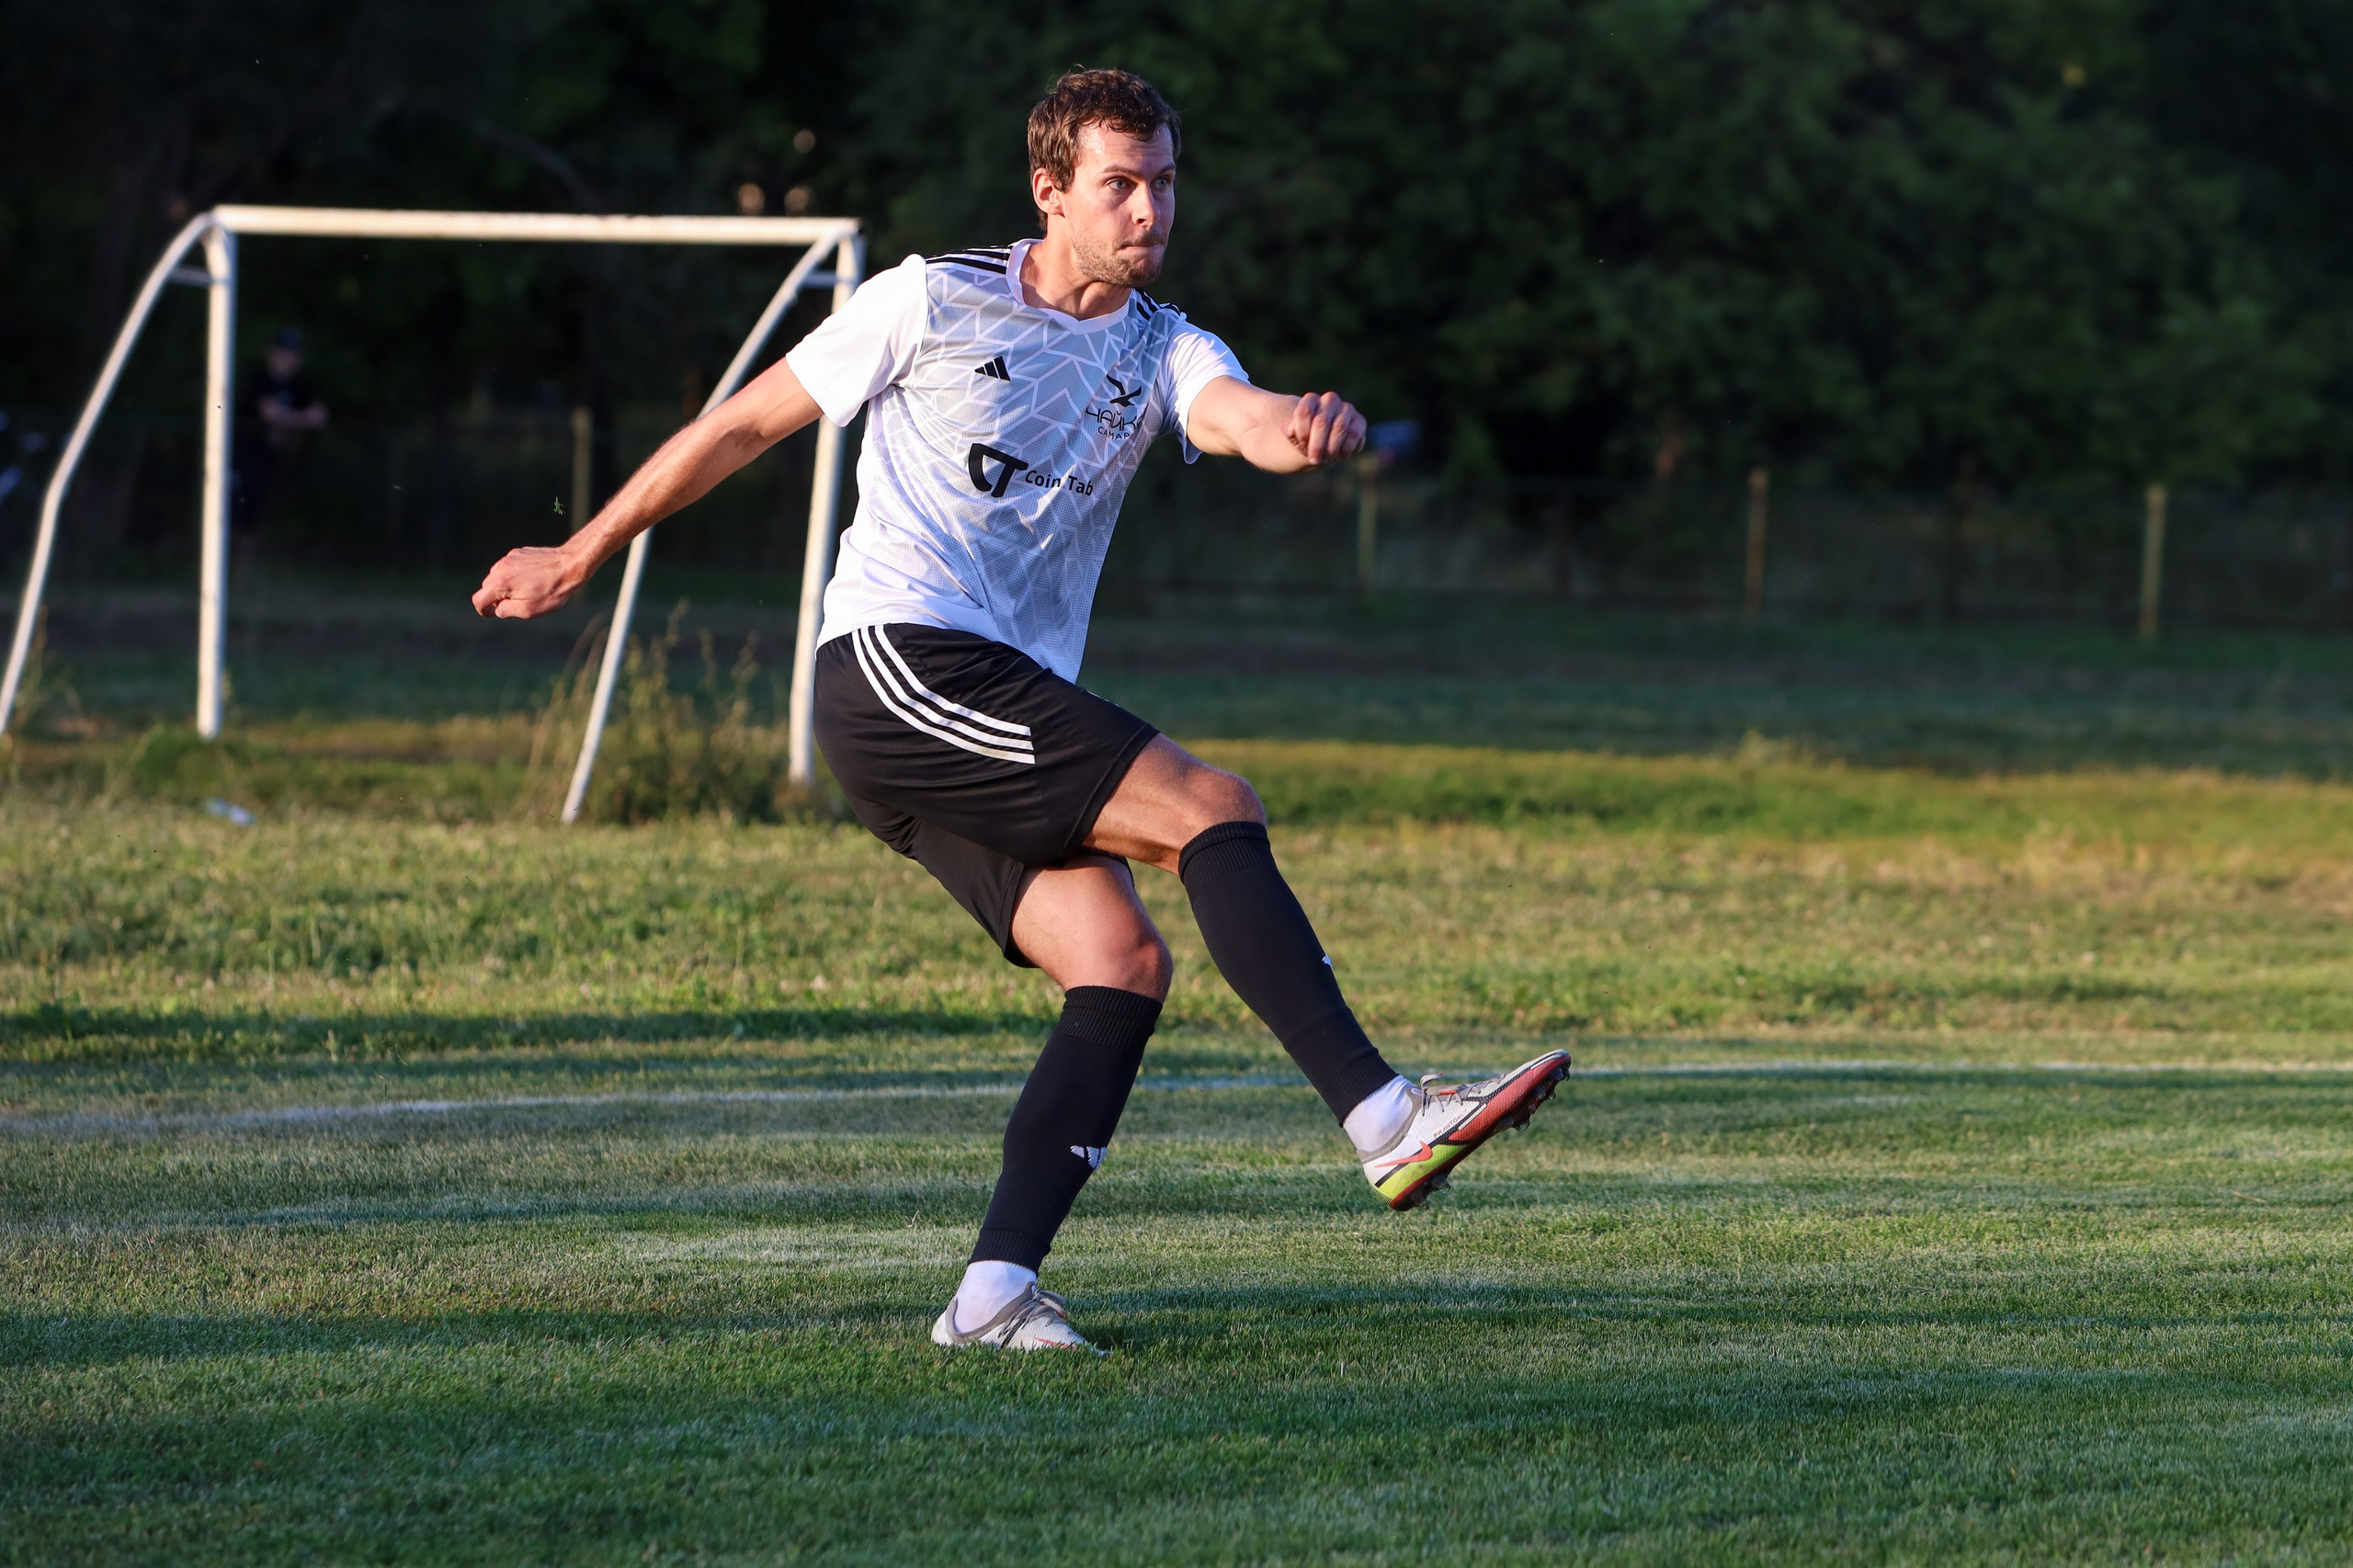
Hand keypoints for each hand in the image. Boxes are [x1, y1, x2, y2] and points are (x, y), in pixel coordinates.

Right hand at [471, 544, 587, 618]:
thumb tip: (497, 609)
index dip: (483, 610)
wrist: (569, 565)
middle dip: (495, 598)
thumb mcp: (528, 610)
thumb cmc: (551, 591)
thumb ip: (506, 611)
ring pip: (497, 576)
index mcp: (500, 584)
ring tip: (526, 591)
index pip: (478, 599)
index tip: (491, 614)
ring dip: (504, 586)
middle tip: (515, 604)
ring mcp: (509, 558)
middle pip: (486, 587)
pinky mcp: (518, 553)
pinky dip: (513, 575)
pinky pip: (508, 567)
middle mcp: (500, 568)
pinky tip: (531, 579)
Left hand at [1284, 391, 1365, 467]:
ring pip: (1339, 428)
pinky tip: (1340, 456)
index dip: (1302, 432)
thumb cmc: (1307, 438)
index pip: (1304, 412)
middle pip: (1321, 422)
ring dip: (1331, 448)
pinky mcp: (1359, 421)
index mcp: (1311, 400)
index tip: (1302, 444)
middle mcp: (1330, 400)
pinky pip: (1355, 433)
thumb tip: (1290, 427)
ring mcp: (1346, 409)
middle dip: (1317, 445)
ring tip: (1326, 459)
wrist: (1323, 444)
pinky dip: (1346, 448)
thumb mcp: (1293, 435)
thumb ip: (1289, 429)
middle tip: (1314, 460)